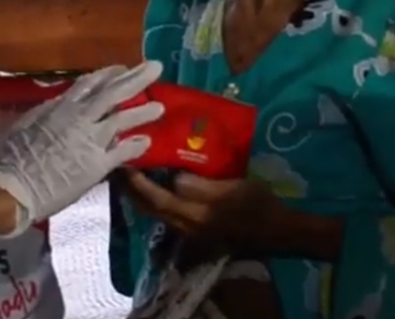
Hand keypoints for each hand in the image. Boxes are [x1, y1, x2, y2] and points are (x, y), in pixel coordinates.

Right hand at [0, 61, 164, 233]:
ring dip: (143, 112)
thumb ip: (47, 112)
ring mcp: (91, 140)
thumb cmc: (14, 155)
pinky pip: (122, 152)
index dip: (108, 74)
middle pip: (113, 93)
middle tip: (155, 67)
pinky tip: (147, 142)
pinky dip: (135, 145)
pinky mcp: (98, 164)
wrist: (17, 185)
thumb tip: (58, 103)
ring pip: (123, 119)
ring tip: (160, 106)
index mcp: (61, 106)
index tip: (122, 67)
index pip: (90, 84)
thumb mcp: (28, 123)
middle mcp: (80, 118)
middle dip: (136, 78)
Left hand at [122, 171, 270, 248]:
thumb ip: (202, 187)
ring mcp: (190, 228)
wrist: (276, 230)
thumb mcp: (234, 190)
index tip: (123, 162)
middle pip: (149, 208)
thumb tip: (175, 178)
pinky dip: (154, 197)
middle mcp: (185, 225)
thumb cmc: (257, 206)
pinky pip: (166, 211)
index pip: (156, 199)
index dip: (137, 183)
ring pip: (155, 211)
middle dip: (130, 189)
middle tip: (117, 164)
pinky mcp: (196, 226)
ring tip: (131, 170)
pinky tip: (155, 182)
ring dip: (141, 193)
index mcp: (193, 216)